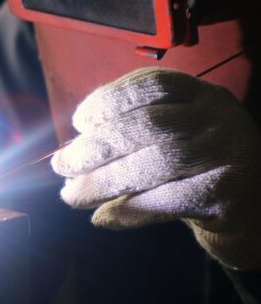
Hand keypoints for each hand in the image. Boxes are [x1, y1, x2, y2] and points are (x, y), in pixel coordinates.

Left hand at [51, 67, 260, 269]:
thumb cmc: (193, 171)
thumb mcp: (170, 138)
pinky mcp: (227, 196)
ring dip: (103, 182)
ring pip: (153, 164)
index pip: (151, 85)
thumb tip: (70, 153)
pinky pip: (165, 203)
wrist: (251, 211)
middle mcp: (218, 117)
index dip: (108, 100)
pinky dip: (128, 211)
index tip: (79, 123)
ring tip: (72, 196)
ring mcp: (228, 154)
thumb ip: (129, 135)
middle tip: (61, 166)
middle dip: (95, 147)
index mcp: (200, 94)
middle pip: (146, 125)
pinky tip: (103, 218)